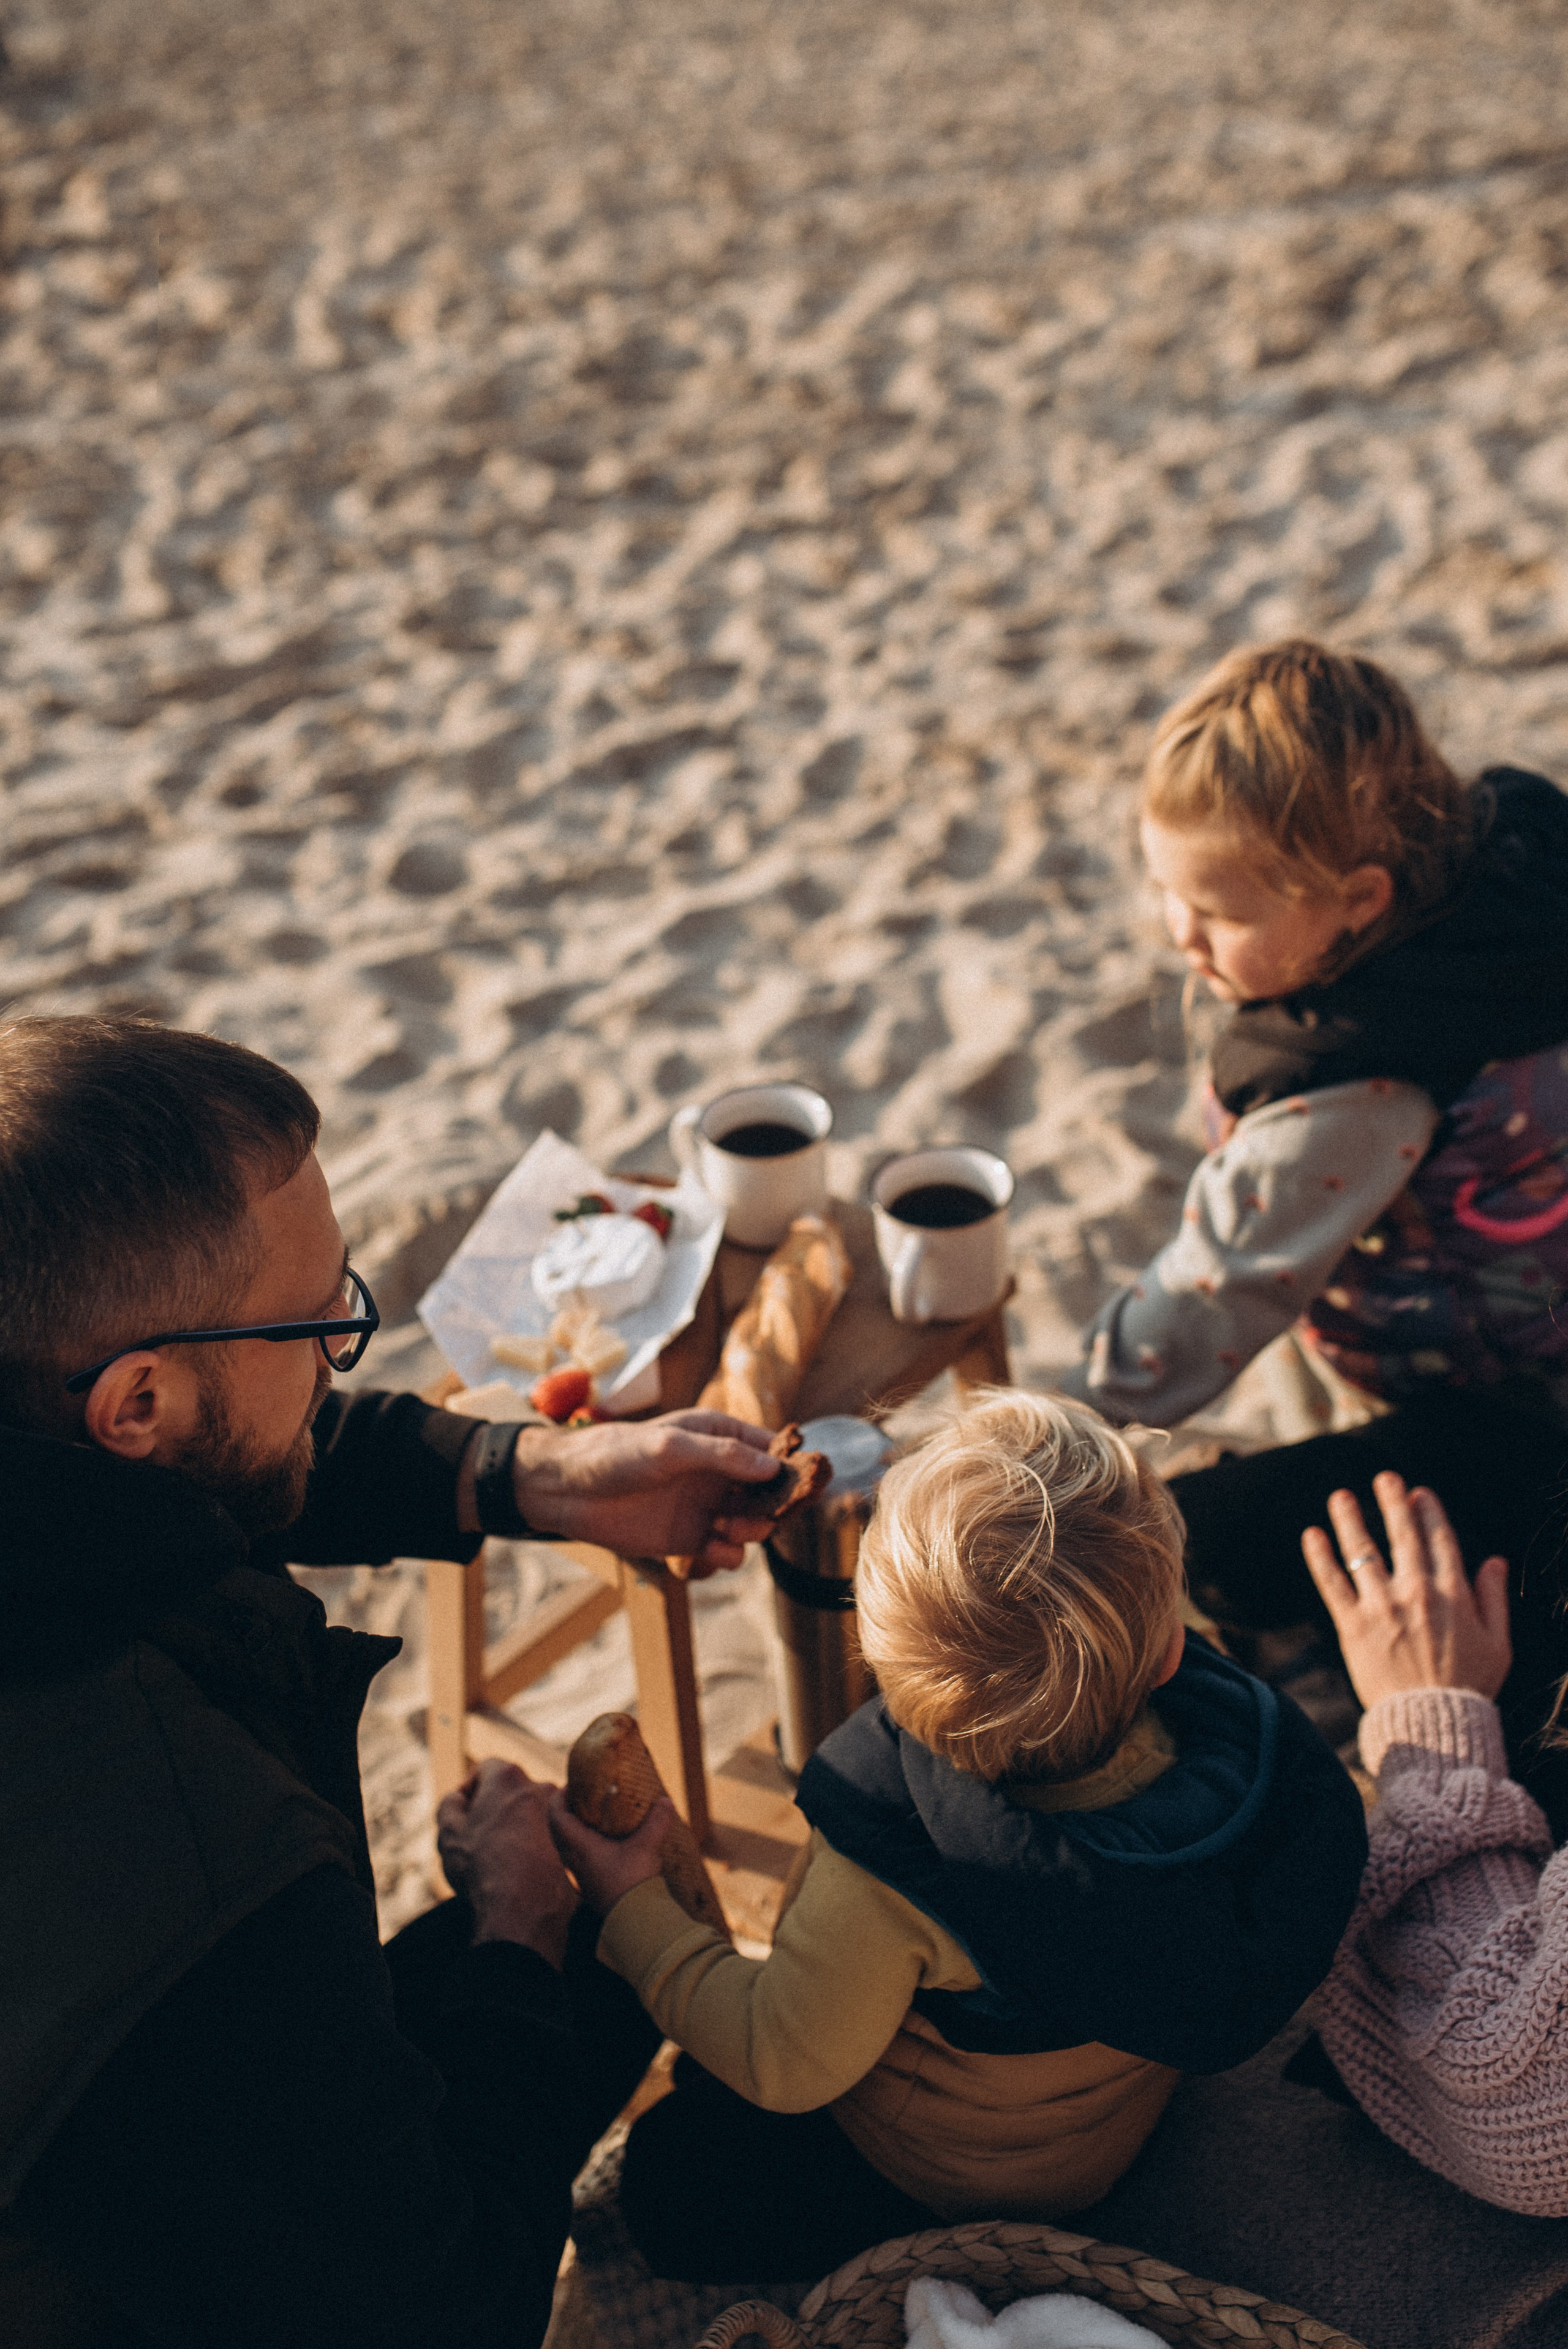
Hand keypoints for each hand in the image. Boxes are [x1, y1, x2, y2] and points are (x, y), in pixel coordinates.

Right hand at [436, 1759, 578, 1967]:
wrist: (521, 1910)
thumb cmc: (480, 1867)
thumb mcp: (448, 1833)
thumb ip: (449, 1805)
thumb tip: (458, 1798)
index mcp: (508, 1777)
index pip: (486, 1769)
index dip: (470, 1789)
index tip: (464, 1813)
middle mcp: (541, 1786)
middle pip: (512, 1791)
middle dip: (495, 1808)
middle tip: (481, 1838)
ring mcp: (562, 1814)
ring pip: (532, 1813)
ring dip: (518, 1827)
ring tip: (503, 1857)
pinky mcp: (575, 1841)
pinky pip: (550, 1835)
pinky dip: (536, 1845)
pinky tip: (522, 1869)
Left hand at [512, 1410, 780, 1573]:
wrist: (566, 1490)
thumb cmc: (615, 1454)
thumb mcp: (670, 1446)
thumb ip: (722, 1456)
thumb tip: (772, 1467)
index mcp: (718, 1437)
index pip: (771, 1450)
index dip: (791, 1467)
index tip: (807, 1484)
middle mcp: (718, 1473)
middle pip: (769, 1493)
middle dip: (773, 1507)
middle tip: (762, 1516)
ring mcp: (705, 1507)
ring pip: (752, 1525)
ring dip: (751, 1531)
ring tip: (729, 1530)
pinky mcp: (689, 1539)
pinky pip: (725, 1552)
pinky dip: (727, 1554)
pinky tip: (713, 1549)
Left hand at [549, 1789, 672, 1915]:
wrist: (635, 1920)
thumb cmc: (634, 1881)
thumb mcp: (647, 1846)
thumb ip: (656, 1821)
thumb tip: (665, 1800)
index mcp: (579, 1847)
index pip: (556, 1816)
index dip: (560, 1797)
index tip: (574, 1785)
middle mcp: (573, 1860)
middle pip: (557, 1829)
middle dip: (566, 1810)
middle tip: (583, 1797)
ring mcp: (579, 1874)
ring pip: (566, 1845)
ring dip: (574, 1828)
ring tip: (594, 1817)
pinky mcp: (588, 1884)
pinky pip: (576, 1858)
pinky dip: (583, 1844)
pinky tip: (604, 1842)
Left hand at [1301, 1472, 1511, 1712]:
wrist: (1432, 1725)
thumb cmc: (1469, 1687)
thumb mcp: (1498, 1644)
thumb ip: (1494, 1599)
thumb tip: (1495, 1560)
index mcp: (1452, 1594)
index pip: (1439, 1540)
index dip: (1429, 1512)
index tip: (1419, 1494)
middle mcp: (1416, 1593)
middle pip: (1402, 1536)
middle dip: (1392, 1502)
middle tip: (1384, 1478)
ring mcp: (1382, 1608)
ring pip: (1362, 1553)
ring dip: (1350, 1519)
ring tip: (1340, 1496)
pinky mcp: (1353, 1626)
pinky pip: (1332, 1584)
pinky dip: (1320, 1557)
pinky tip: (1312, 1535)